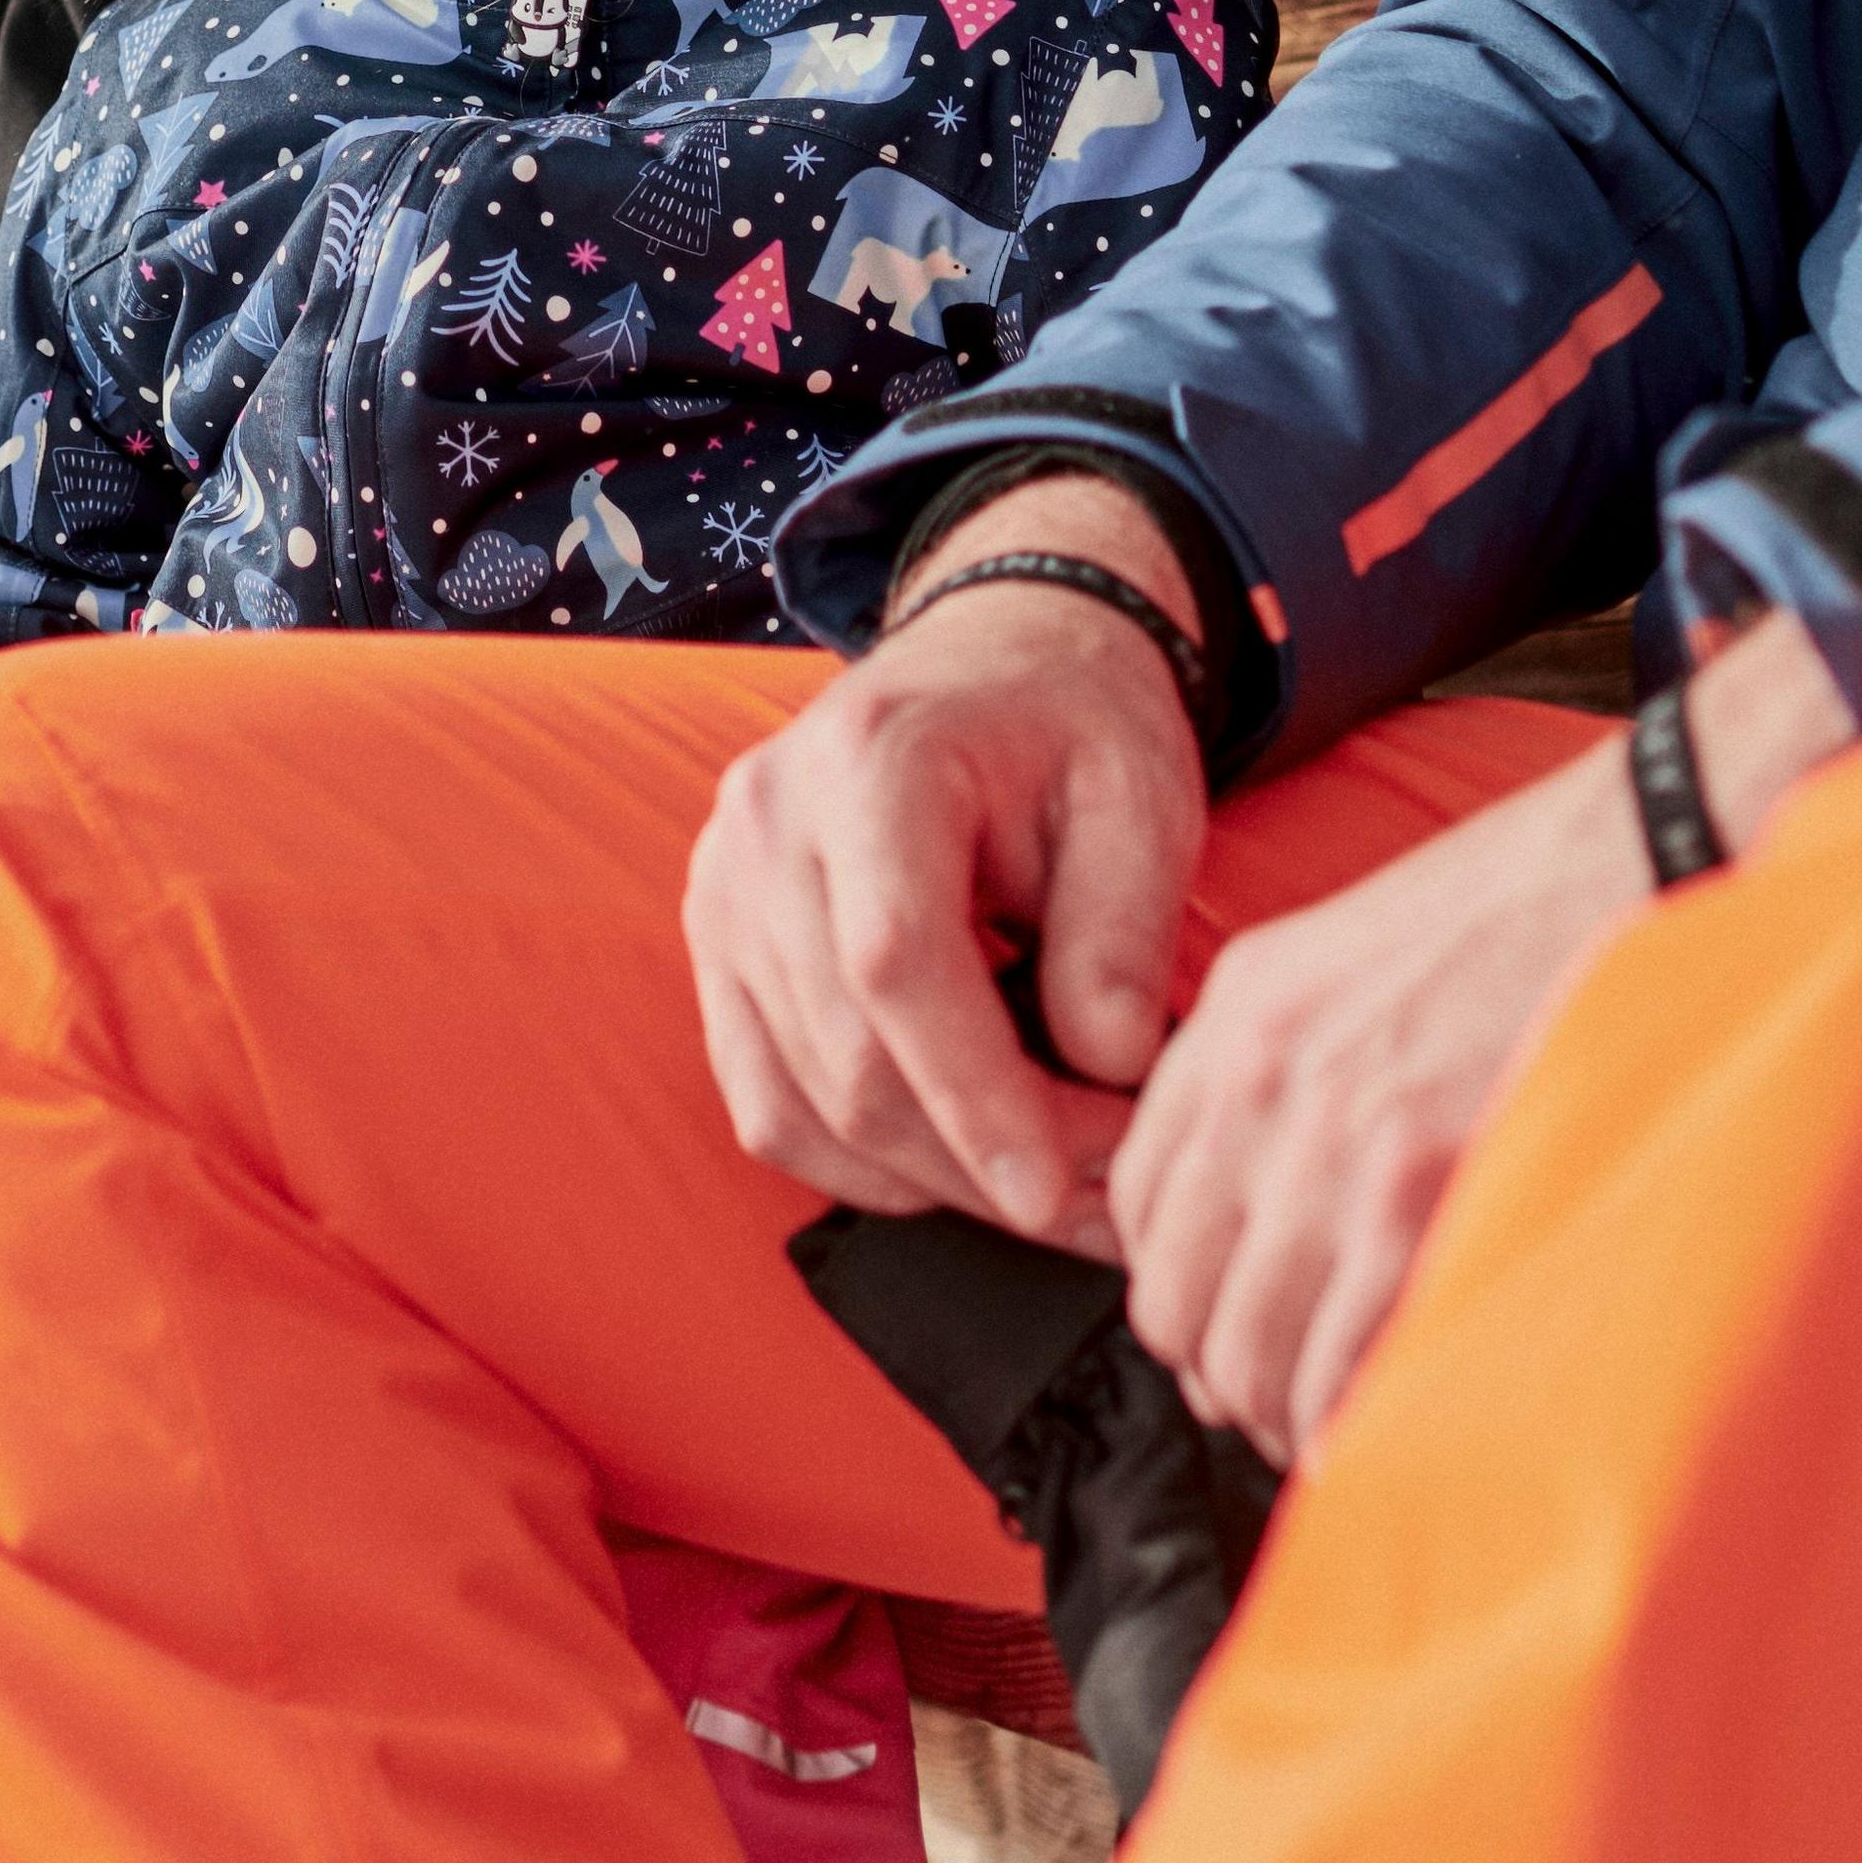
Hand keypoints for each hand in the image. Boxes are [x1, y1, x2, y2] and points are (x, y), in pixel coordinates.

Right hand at [685, 476, 1210, 1249]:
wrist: (990, 662)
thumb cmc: (1073, 724)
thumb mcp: (1142, 797)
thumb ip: (1124, 932)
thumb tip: (1108, 1073)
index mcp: (873, 760)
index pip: (894, 963)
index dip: (974, 1097)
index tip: (1059, 1191)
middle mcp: (767, 824)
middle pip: (848, 1053)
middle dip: (981, 1158)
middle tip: (1109, 1200)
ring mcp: (724, 889)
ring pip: (805, 1101)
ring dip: (936, 1179)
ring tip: (1059, 1191)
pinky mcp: (719, 947)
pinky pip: (768, 1104)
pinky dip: (863, 1164)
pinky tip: (958, 1162)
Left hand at [1105, 610, 1859, 1460]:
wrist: (1640, 859)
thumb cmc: (1528, 911)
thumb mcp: (1353, 956)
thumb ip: (1288, 1061)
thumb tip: (1271, 1192)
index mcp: (1239, 1016)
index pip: (1139, 1203)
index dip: (1173, 1292)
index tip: (1213, 1329)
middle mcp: (1262, 1081)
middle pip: (1178, 1296)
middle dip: (1218, 1374)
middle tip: (1269, 1404)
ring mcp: (1334, 1144)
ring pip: (1250, 1348)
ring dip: (1284, 1412)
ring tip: (1330, 1427)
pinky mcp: (1416, 1197)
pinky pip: (1341, 1363)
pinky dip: (1351, 1420)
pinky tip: (1385, 1425)